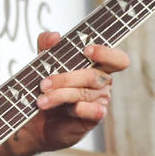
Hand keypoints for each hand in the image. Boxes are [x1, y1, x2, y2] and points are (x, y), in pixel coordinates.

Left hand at [20, 31, 129, 152]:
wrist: (37, 118)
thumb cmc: (47, 87)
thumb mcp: (43, 62)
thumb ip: (46, 45)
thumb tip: (54, 36)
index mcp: (97, 65)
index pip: (117, 59)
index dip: (107, 53)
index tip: (87, 50)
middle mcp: (102, 82)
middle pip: (93, 76)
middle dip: (65, 78)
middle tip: (43, 83)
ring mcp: (99, 100)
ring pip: (84, 93)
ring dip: (59, 95)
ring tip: (41, 100)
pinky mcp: (93, 118)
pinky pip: (92, 111)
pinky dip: (78, 109)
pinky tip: (66, 110)